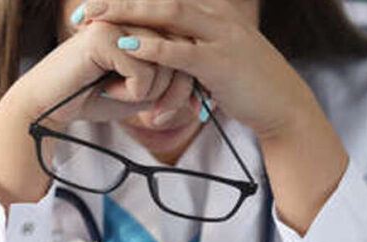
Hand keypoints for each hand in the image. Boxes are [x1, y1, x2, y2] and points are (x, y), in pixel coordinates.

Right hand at [0, 20, 176, 204]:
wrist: (51, 107)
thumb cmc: (96, 97)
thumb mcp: (145, 91)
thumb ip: (173, 81)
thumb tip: (202, 83)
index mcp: (144, 23)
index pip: (187, 49)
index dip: (187, 84)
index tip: (174, 109)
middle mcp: (133, 16)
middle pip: (182, 54)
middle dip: (175, 92)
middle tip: (154, 115)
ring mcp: (117, 21)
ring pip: (165, 63)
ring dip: (149, 93)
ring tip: (119, 92)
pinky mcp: (103, 36)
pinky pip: (142, 71)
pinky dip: (130, 92)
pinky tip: (106, 89)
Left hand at [77, 0, 350, 233]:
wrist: (283, 106)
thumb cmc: (246, 86)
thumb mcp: (213, 61)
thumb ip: (187, 52)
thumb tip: (156, 57)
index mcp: (210, 13)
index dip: (127, 0)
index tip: (94, 9)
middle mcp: (215, 16)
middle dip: (117, 2)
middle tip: (83, 11)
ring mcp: (220, 35)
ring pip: (166, 14)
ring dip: (127, 15)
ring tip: (94, 20)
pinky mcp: (222, 62)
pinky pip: (182, 50)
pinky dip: (153, 47)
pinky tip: (127, 46)